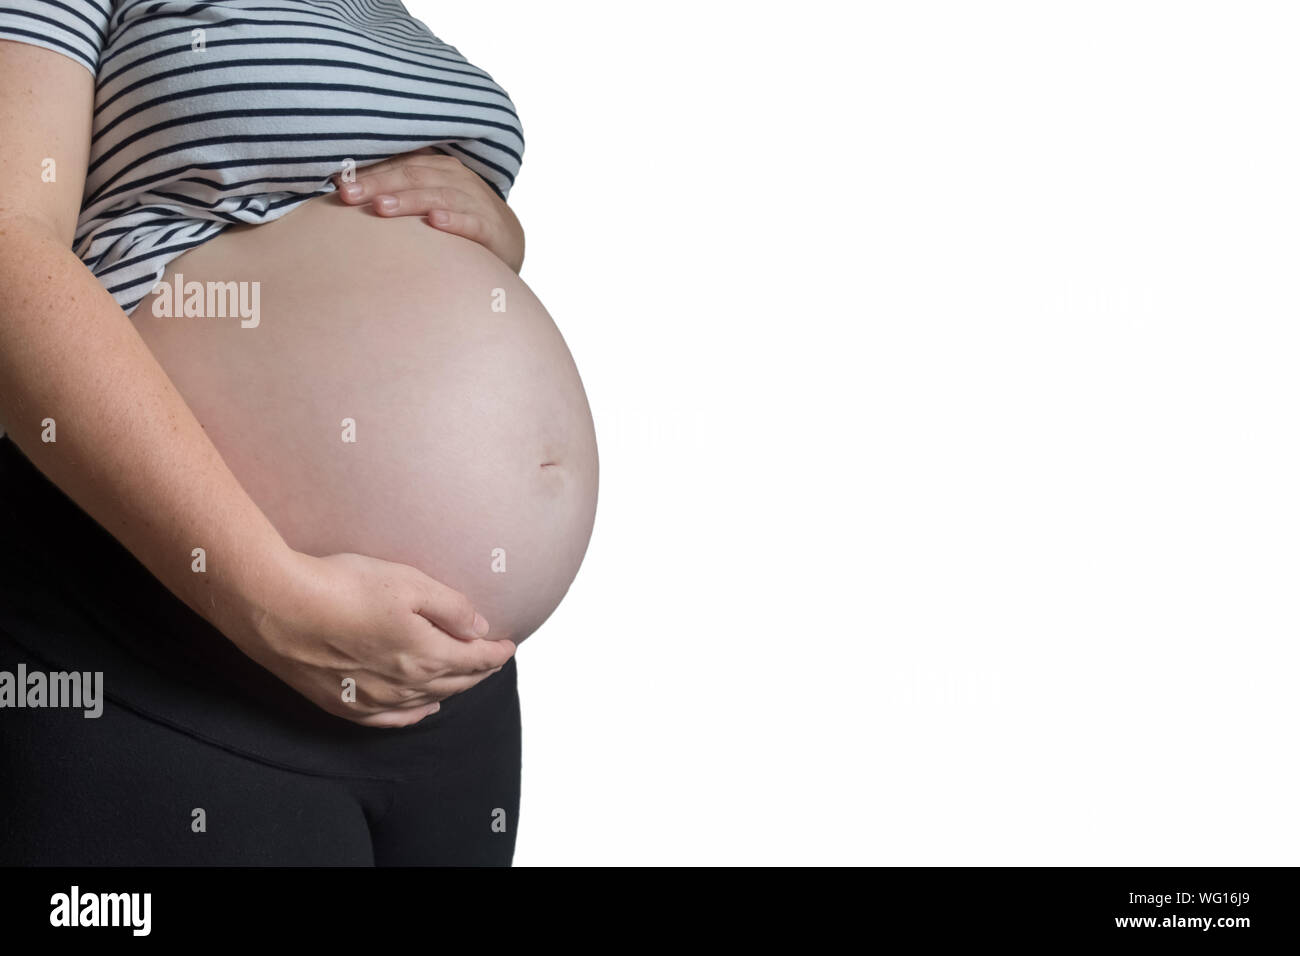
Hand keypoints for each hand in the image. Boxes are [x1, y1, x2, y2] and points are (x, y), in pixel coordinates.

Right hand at [234, 550, 515, 727]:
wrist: (276, 606)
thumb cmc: (342, 587)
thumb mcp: (409, 583)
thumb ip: (451, 608)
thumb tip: (480, 628)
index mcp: (425, 654)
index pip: (475, 660)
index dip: (496, 653)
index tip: (509, 644)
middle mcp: (403, 684)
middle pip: (454, 682)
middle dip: (479, 671)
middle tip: (492, 660)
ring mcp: (372, 699)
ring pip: (426, 700)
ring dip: (451, 690)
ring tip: (465, 680)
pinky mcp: (341, 703)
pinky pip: (390, 719)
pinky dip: (413, 713)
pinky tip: (421, 708)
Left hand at [334, 150, 525, 272]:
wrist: (506, 239)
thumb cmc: (456, 216)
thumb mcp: (427, 196)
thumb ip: (395, 190)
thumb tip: (343, 187)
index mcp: (436, 166)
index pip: (398, 164)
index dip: (367, 172)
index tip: (336, 183)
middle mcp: (455, 178)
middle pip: (412, 176)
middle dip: (378, 184)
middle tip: (348, 195)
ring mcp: (474, 200)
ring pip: (438, 196)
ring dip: (409, 200)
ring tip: (382, 208)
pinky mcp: (491, 227)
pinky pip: (471, 222)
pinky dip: (453, 221)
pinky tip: (435, 223)